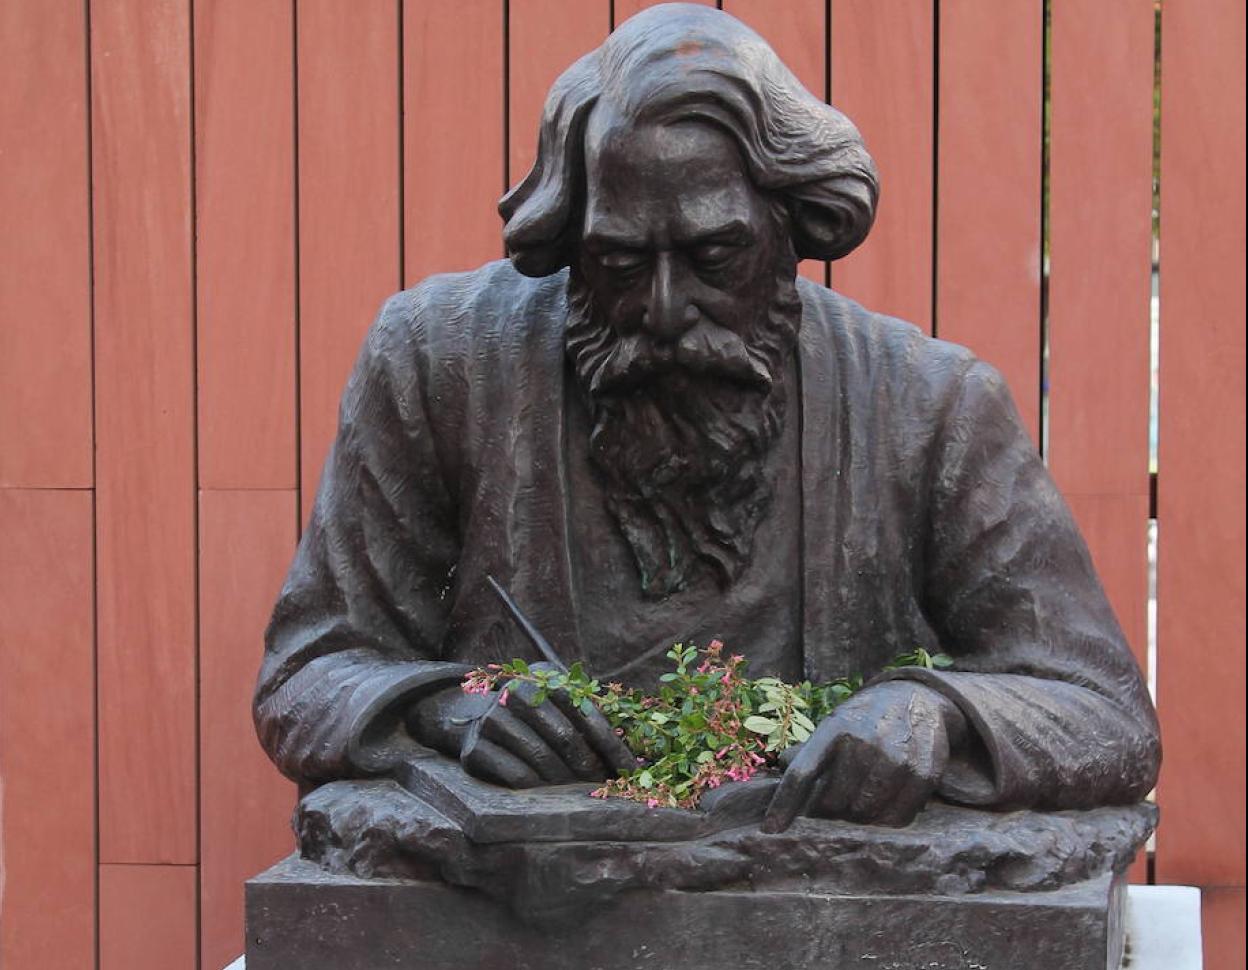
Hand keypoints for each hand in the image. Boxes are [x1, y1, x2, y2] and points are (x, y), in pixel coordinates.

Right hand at [407, 664, 634, 787]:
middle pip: (565, 736)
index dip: (614, 746)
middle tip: (605, 789)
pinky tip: (549, 795)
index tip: (633, 773)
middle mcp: (515, 690)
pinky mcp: (475, 748)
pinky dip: (539, 788)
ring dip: (566, 781)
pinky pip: (516, 774)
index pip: (588, 712)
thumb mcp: (564, 705)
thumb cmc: (539, 716)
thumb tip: (647, 756)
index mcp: (544, 673)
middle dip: (590, 766)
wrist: (476, 718)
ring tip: (579, 794)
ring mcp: (491, 719)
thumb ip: (597, 718)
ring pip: (541, 756)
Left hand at [762, 680, 966, 830]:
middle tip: (831, 807)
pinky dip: (885, 820)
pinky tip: (882, 805)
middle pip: (833, 803)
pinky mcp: (923, 775)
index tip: (770, 828)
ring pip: (864, 814)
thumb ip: (808, 750)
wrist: (918, 698)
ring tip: (857, 805)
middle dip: (827, 811)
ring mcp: (897, 759)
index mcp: (835, 728)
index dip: (784, 804)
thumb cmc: (866, 718)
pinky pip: (896, 818)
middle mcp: (866, 742)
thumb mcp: (835, 723)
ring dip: (856, 817)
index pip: (802, 773)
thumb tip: (779, 768)